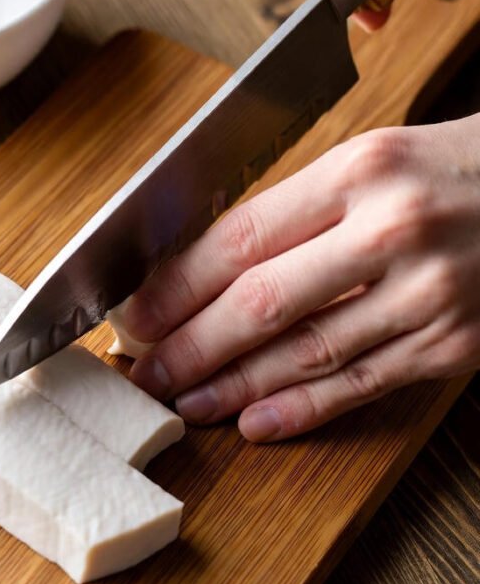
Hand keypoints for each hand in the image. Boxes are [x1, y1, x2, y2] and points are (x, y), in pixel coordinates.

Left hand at [124, 117, 479, 440]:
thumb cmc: (456, 168)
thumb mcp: (375, 160)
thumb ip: (299, 211)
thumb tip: (209, 267)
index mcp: (360, 172)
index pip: (242, 239)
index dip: (177, 286)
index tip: (136, 315)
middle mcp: (391, 231)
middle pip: (261, 302)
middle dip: (190, 346)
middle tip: (143, 373)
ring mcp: (427, 295)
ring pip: (306, 353)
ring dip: (234, 386)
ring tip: (183, 402)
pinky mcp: (453, 345)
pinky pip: (362, 384)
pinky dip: (302, 409)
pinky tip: (254, 424)